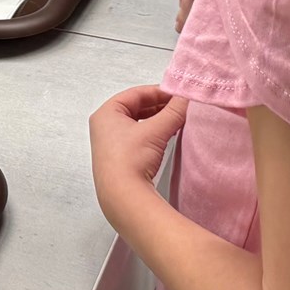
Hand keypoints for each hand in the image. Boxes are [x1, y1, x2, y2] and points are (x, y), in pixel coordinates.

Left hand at [90, 84, 188, 227]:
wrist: (123, 197)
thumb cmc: (130, 161)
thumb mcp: (156, 130)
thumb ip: (174, 111)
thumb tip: (185, 99)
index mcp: (106, 113)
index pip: (136, 94)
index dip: (159, 92)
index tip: (177, 95)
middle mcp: (104, 127)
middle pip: (136, 108)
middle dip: (159, 107)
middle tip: (179, 107)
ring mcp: (110, 144)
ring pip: (138, 123)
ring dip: (157, 121)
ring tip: (176, 121)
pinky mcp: (119, 159)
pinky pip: (138, 138)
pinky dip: (153, 134)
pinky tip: (166, 137)